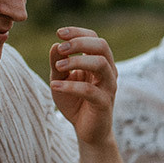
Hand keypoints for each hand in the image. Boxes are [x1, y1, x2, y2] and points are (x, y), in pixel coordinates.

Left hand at [49, 26, 118, 145]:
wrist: (86, 130)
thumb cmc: (75, 101)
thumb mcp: (61, 78)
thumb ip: (57, 62)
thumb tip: (55, 45)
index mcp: (100, 61)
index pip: (94, 38)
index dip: (78, 32)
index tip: (59, 33)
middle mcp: (108, 71)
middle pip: (102, 46)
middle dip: (79, 43)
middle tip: (60, 48)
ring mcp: (108, 87)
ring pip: (101, 64)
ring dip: (77, 61)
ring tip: (58, 67)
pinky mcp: (104, 103)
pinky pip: (90, 91)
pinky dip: (71, 86)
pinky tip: (54, 86)